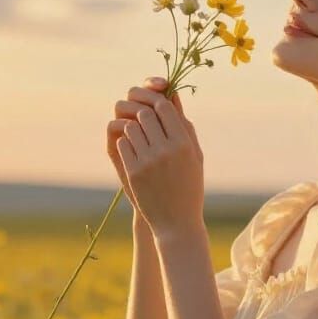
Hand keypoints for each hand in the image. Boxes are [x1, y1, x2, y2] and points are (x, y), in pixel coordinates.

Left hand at [107, 76, 204, 238]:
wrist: (177, 222)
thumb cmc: (189, 186)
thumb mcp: (194, 156)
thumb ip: (184, 126)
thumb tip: (171, 96)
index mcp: (184, 145)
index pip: (165, 108)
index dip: (158, 102)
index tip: (156, 105)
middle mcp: (166, 151)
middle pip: (146, 114)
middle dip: (143, 112)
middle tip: (144, 117)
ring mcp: (148, 161)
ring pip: (131, 127)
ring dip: (133, 127)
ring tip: (141, 135)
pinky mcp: (133, 172)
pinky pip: (123, 143)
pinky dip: (127, 142)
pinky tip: (135, 150)